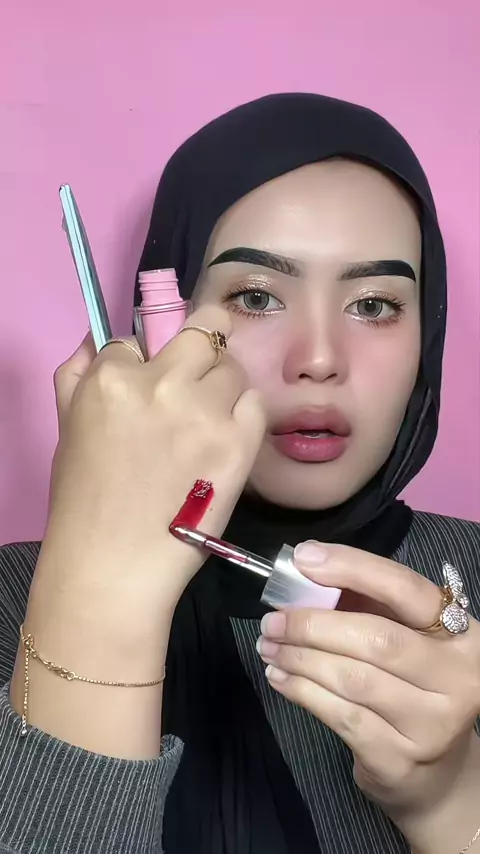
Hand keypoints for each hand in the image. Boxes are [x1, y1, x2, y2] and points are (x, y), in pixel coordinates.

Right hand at [37, 306, 265, 628]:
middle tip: (194, 382)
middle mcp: (162, 385)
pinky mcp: (239, 442)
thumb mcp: (67, 428)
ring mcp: (205, 413)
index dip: (142, 360)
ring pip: (233, 366)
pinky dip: (245, 415)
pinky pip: (256, 403)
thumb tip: (101, 340)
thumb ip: (77, 374)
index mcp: (112, 379)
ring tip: (208, 422)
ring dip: (223, 386)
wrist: (115, 565)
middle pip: (203, 332)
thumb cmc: (84, 502)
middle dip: (200, 350)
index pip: (136, 340)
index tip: (147, 386)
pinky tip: (225, 439)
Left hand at [257, 541, 479, 835]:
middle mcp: (459, 677)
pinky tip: (279, 678)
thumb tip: (307, 567)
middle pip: (376, 639)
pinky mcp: (400, 759)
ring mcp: (432, 723)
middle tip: (272, 620)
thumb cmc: (411, 686)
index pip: (407, 588)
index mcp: (462, 634)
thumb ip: (366, 601)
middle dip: (313, 625)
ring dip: (299, 658)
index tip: (304, 557)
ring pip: (353, 679)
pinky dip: (301, 692)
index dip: (354, 567)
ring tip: (269, 647)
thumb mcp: (403, 637)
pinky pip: (340, 715)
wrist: (437, 774)